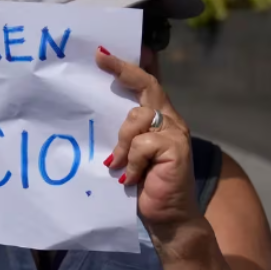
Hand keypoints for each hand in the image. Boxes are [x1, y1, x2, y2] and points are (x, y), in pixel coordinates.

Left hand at [96, 48, 201, 233]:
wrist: (168, 218)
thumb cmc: (145, 185)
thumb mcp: (129, 154)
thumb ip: (122, 134)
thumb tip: (94, 112)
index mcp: (159, 119)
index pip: (148, 83)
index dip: (132, 65)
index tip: (107, 51)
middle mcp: (170, 121)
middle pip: (148, 86)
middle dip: (124, 69)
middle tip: (101, 58)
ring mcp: (175, 133)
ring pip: (138, 117)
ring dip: (122, 142)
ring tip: (119, 165)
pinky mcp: (176, 149)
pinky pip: (143, 143)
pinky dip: (132, 162)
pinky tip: (130, 178)